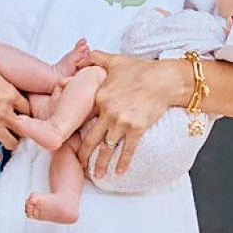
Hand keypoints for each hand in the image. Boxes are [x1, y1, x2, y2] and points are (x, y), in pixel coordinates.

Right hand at [0, 59, 31, 160]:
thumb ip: (6, 87)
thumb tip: (11, 94)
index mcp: (10, 95)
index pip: (28, 110)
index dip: (25, 114)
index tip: (21, 116)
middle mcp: (4, 111)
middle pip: (24, 129)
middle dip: (22, 130)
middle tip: (18, 131)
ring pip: (12, 143)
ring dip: (11, 143)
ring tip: (8, 141)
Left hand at [76, 51, 183, 177]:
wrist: (164, 79)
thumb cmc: (141, 70)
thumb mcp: (115, 60)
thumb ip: (95, 58)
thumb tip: (82, 57)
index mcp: (99, 97)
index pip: (82, 117)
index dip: (74, 131)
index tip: (68, 141)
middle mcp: (108, 112)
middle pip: (91, 138)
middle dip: (83, 154)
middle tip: (79, 164)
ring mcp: (122, 122)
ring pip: (107, 147)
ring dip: (100, 163)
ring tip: (96, 175)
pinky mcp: (137, 128)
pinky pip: (128, 150)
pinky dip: (123, 162)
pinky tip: (119, 172)